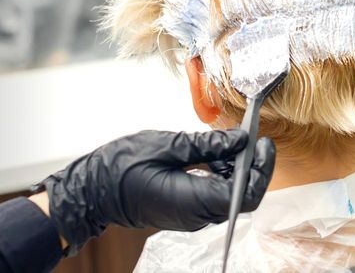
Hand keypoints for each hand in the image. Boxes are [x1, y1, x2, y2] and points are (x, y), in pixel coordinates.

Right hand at [32, 129, 274, 255]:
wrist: (90, 191)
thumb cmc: (120, 168)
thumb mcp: (167, 146)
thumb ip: (207, 145)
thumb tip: (238, 139)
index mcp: (194, 202)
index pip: (246, 195)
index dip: (262, 170)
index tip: (264, 143)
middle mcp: (197, 216)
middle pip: (242, 195)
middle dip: (251, 165)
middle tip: (248, 137)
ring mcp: (192, 216)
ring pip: (230, 194)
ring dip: (234, 167)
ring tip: (221, 143)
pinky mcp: (187, 210)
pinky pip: (215, 194)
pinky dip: (220, 173)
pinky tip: (209, 154)